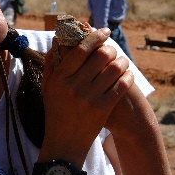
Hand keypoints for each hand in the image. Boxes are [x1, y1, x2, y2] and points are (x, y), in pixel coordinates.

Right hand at [39, 28, 131, 163]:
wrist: (64, 143)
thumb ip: (51, 62)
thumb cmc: (55, 111)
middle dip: (111, 49)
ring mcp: (89, 98)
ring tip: (122, 61)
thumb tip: (58, 39)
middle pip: (100, 56)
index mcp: (60, 78)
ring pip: (114, 69)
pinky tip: (127, 75)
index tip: (104, 31)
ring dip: (122, 61)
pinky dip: (127, 77)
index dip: (95, 37)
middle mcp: (74, 86)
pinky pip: (121, 86)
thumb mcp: (47, 87)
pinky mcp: (103, 109)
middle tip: (113, 49)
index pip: (81, 49)